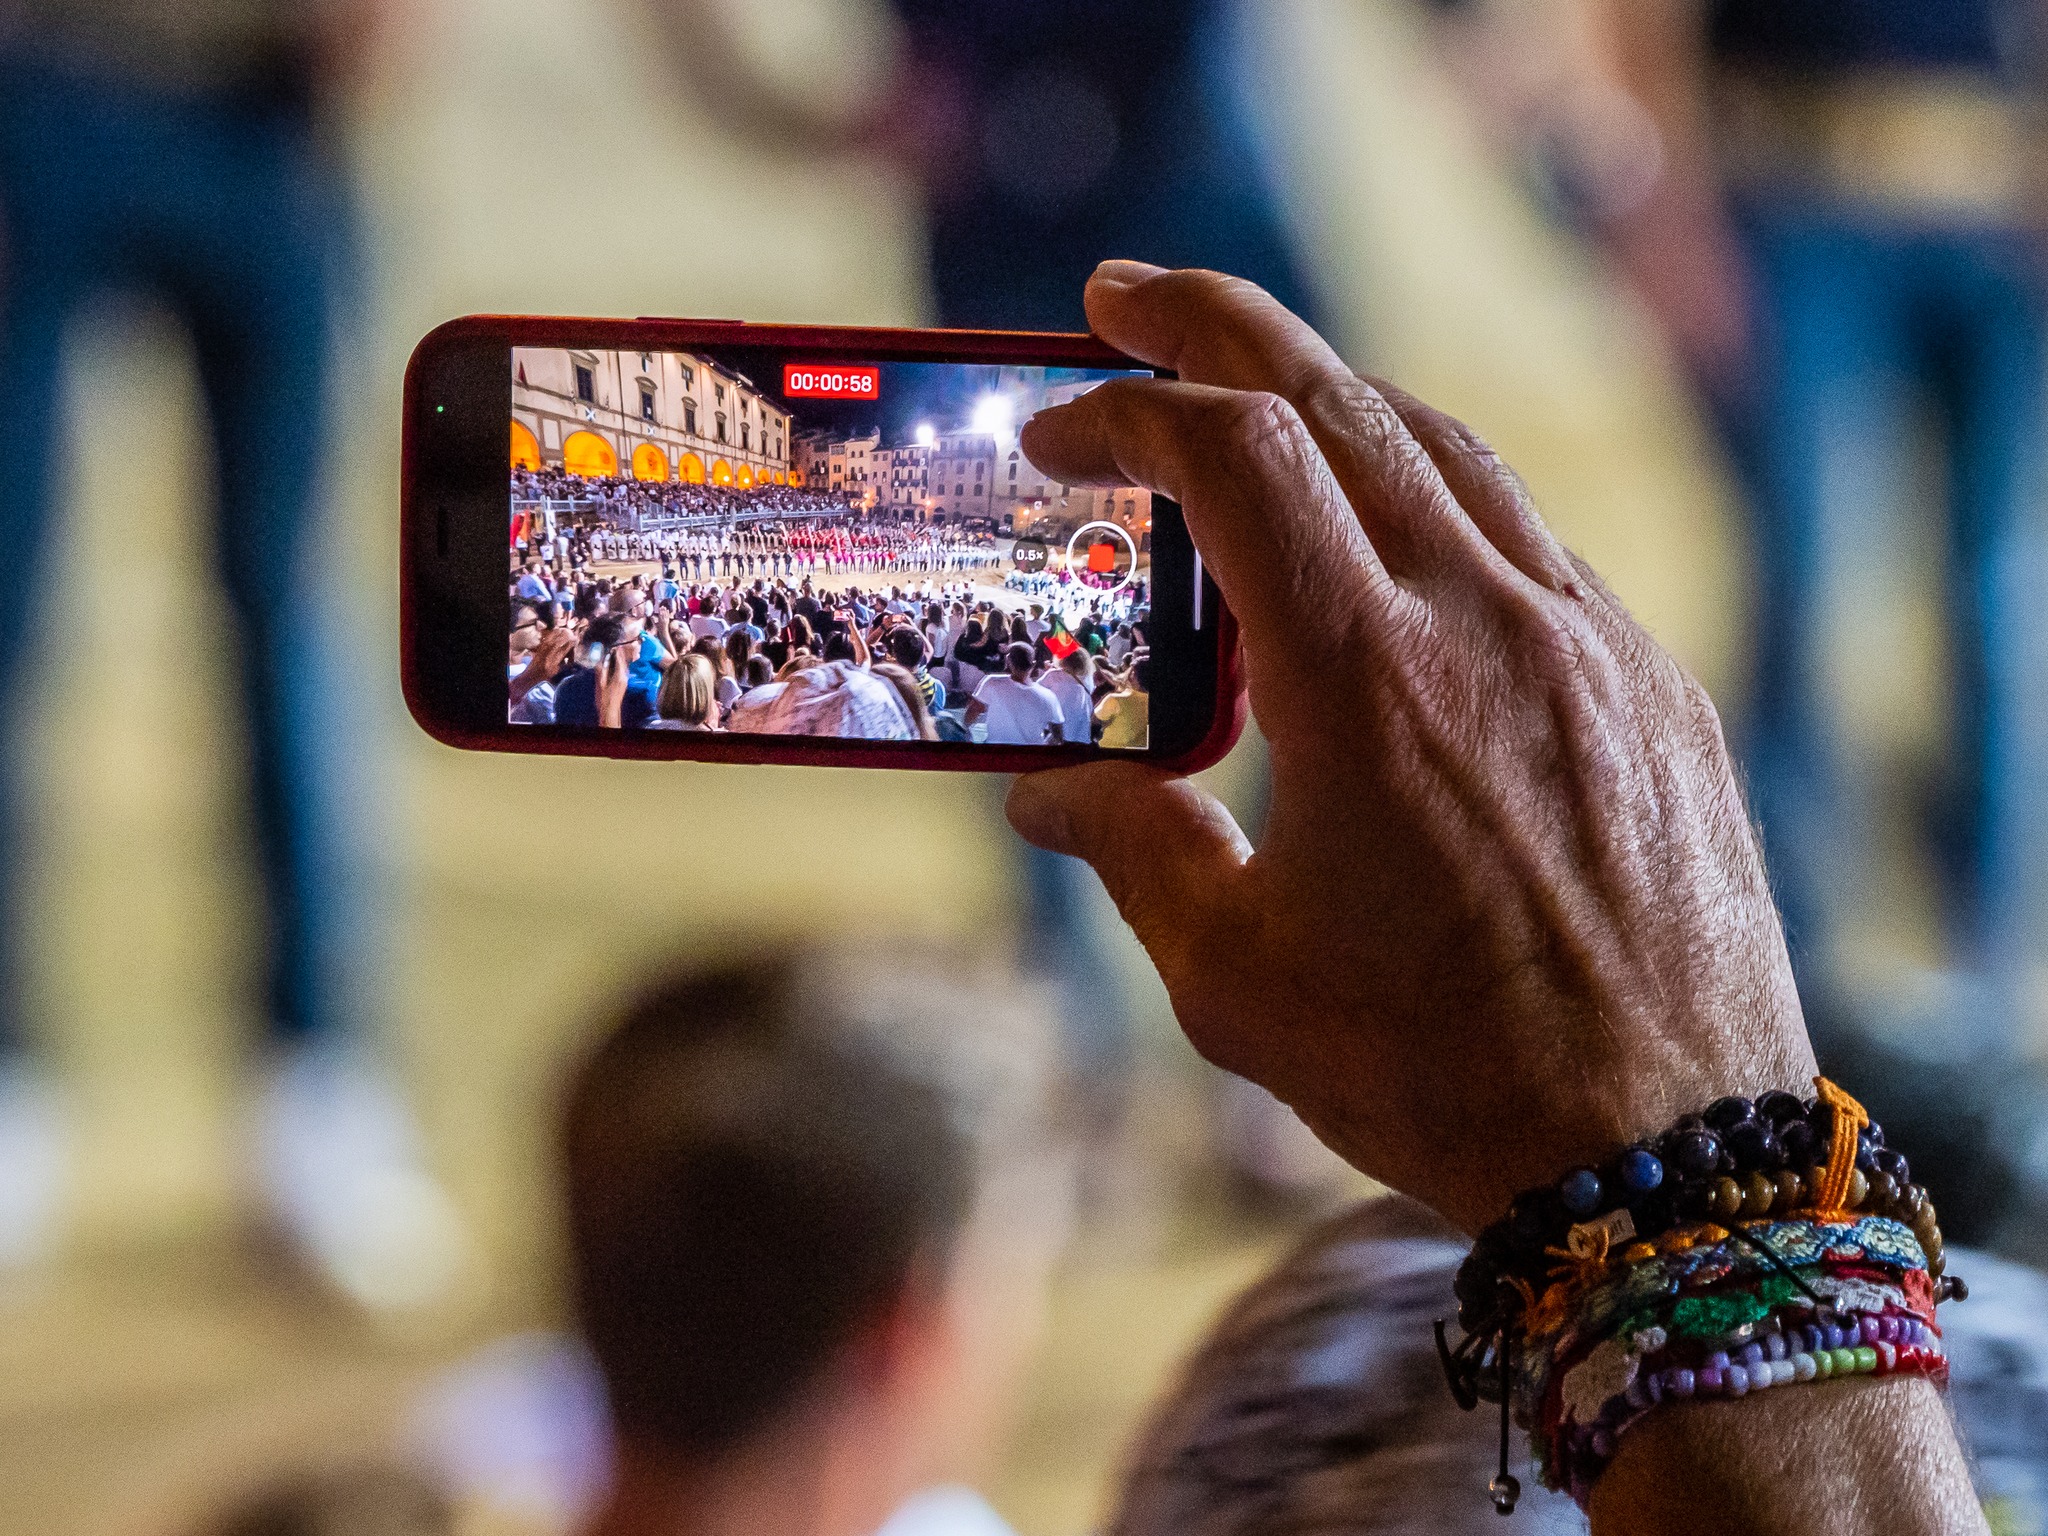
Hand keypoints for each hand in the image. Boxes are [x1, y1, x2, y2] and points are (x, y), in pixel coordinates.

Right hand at [596, 646, 631, 729]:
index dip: (617, 652)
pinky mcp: (623, 684)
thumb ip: (601, 671)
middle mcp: (624, 677)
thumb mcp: (600, 684)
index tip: (614, 646)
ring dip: (620, 659)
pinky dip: (619, 665)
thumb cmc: (604, 699)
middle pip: (624, 662)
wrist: (610, 711)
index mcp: (619, 676)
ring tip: (615, 653)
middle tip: (615, 647)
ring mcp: (625, 681)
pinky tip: (615, 664)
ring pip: (624, 666)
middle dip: (620, 654)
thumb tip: (600, 661)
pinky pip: (622, 671)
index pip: (620, 660)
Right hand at [1009, 264, 1810, 1233]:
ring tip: (1245, 404)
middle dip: (1214, 327)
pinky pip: (1525, 536)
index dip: (1126, 411)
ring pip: (1443, 449)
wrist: (1663, 1152)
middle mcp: (1485, 621)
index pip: (1232, 456)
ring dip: (1328, 399)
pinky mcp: (1649, 682)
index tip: (1054, 432)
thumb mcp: (1233, 978)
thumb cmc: (1434, 1073)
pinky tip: (1384, 539)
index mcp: (1363, 680)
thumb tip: (1045, 795)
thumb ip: (1129, 853)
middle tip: (1125, 297)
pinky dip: (1430, 493)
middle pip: (1339, 400)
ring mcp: (1586, 639)